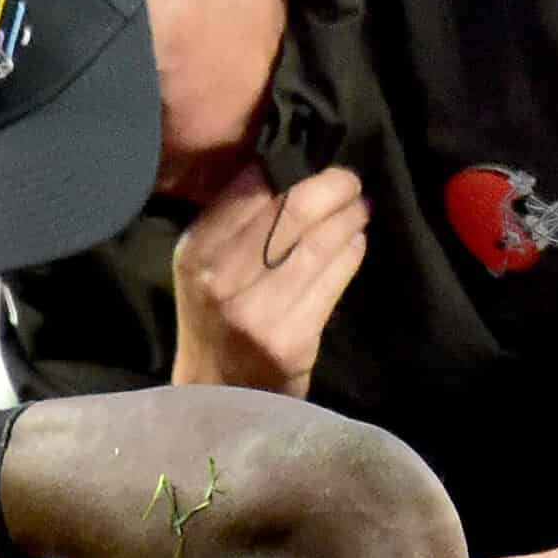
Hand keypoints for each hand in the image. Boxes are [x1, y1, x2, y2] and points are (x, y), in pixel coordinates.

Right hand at [170, 164, 368, 398]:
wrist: (217, 396)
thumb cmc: (217, 321)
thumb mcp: (205, 267)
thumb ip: (235, 222)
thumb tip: (289, 166)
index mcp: (196, 250)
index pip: (252, 187)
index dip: (292, 167)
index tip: (317, 161)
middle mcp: (220, 278)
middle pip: (292, 209)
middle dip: (332, 188)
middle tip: (351, 182)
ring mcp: (256, 312)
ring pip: (319, 242)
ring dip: (350, 218)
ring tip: (360, 208)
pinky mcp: (290, 339)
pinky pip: (334, 279)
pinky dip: (352, 253)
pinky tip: (357, 243)